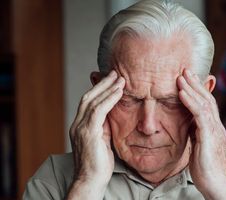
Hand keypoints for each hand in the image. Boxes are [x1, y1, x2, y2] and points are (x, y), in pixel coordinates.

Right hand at [68, 70, 123, 197]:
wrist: (90, 181)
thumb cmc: (99, 164)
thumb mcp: (103, 141)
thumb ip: (105, 127)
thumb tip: (113, 115)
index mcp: (80, 126)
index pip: (88, 102)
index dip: (99, 89)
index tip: (111, 79)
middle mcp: (77, 124)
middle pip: (88, 97)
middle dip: (102, 83)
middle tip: (115, 73)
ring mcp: (80, 128)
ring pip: (92, 100)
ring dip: (107, 88)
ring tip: (120, 78)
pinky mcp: (88, 133)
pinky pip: (98, 110)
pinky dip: (109, 99)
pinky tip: (119, 92)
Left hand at [177, 69, 225, 199]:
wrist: (217, 186)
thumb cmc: (207, 170)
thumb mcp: (199, 147)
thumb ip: (196, 133)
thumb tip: (190, 124)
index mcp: (213, 129)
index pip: (207, 105)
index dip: (198, 91)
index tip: (188, 79)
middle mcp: (216, 126)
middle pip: (207, 99)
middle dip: (196, 83)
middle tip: (185, 69)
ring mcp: (214, 130)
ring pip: (204, 103)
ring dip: (192, 88)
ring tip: (181, 76)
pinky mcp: (209, 137)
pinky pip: (199, 115)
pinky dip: (190, 102)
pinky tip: (182, 93)